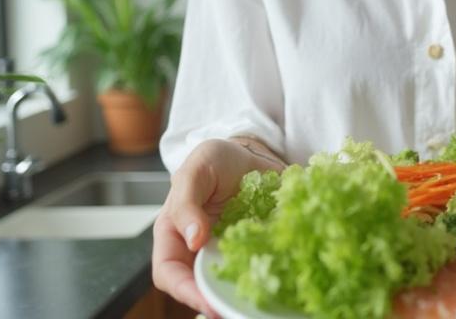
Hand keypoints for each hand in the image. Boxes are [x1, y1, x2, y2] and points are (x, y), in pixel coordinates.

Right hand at [152, 138, 284, 316]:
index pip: (169, 273)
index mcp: (175, 233)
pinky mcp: (256, 249)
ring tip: (264, 300)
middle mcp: (200, 249)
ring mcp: (228, 252)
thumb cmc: (216, 159)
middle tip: (239, 310)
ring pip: (231, 283)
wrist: (251, 152)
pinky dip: (271, 276)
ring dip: (245, 294)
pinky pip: (261, 269)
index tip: (208, 301)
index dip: (185, 291)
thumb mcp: (196, 169)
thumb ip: (187, 202)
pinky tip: (286, 277)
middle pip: (201, 286)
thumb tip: (194, 239)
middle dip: (217, 302)